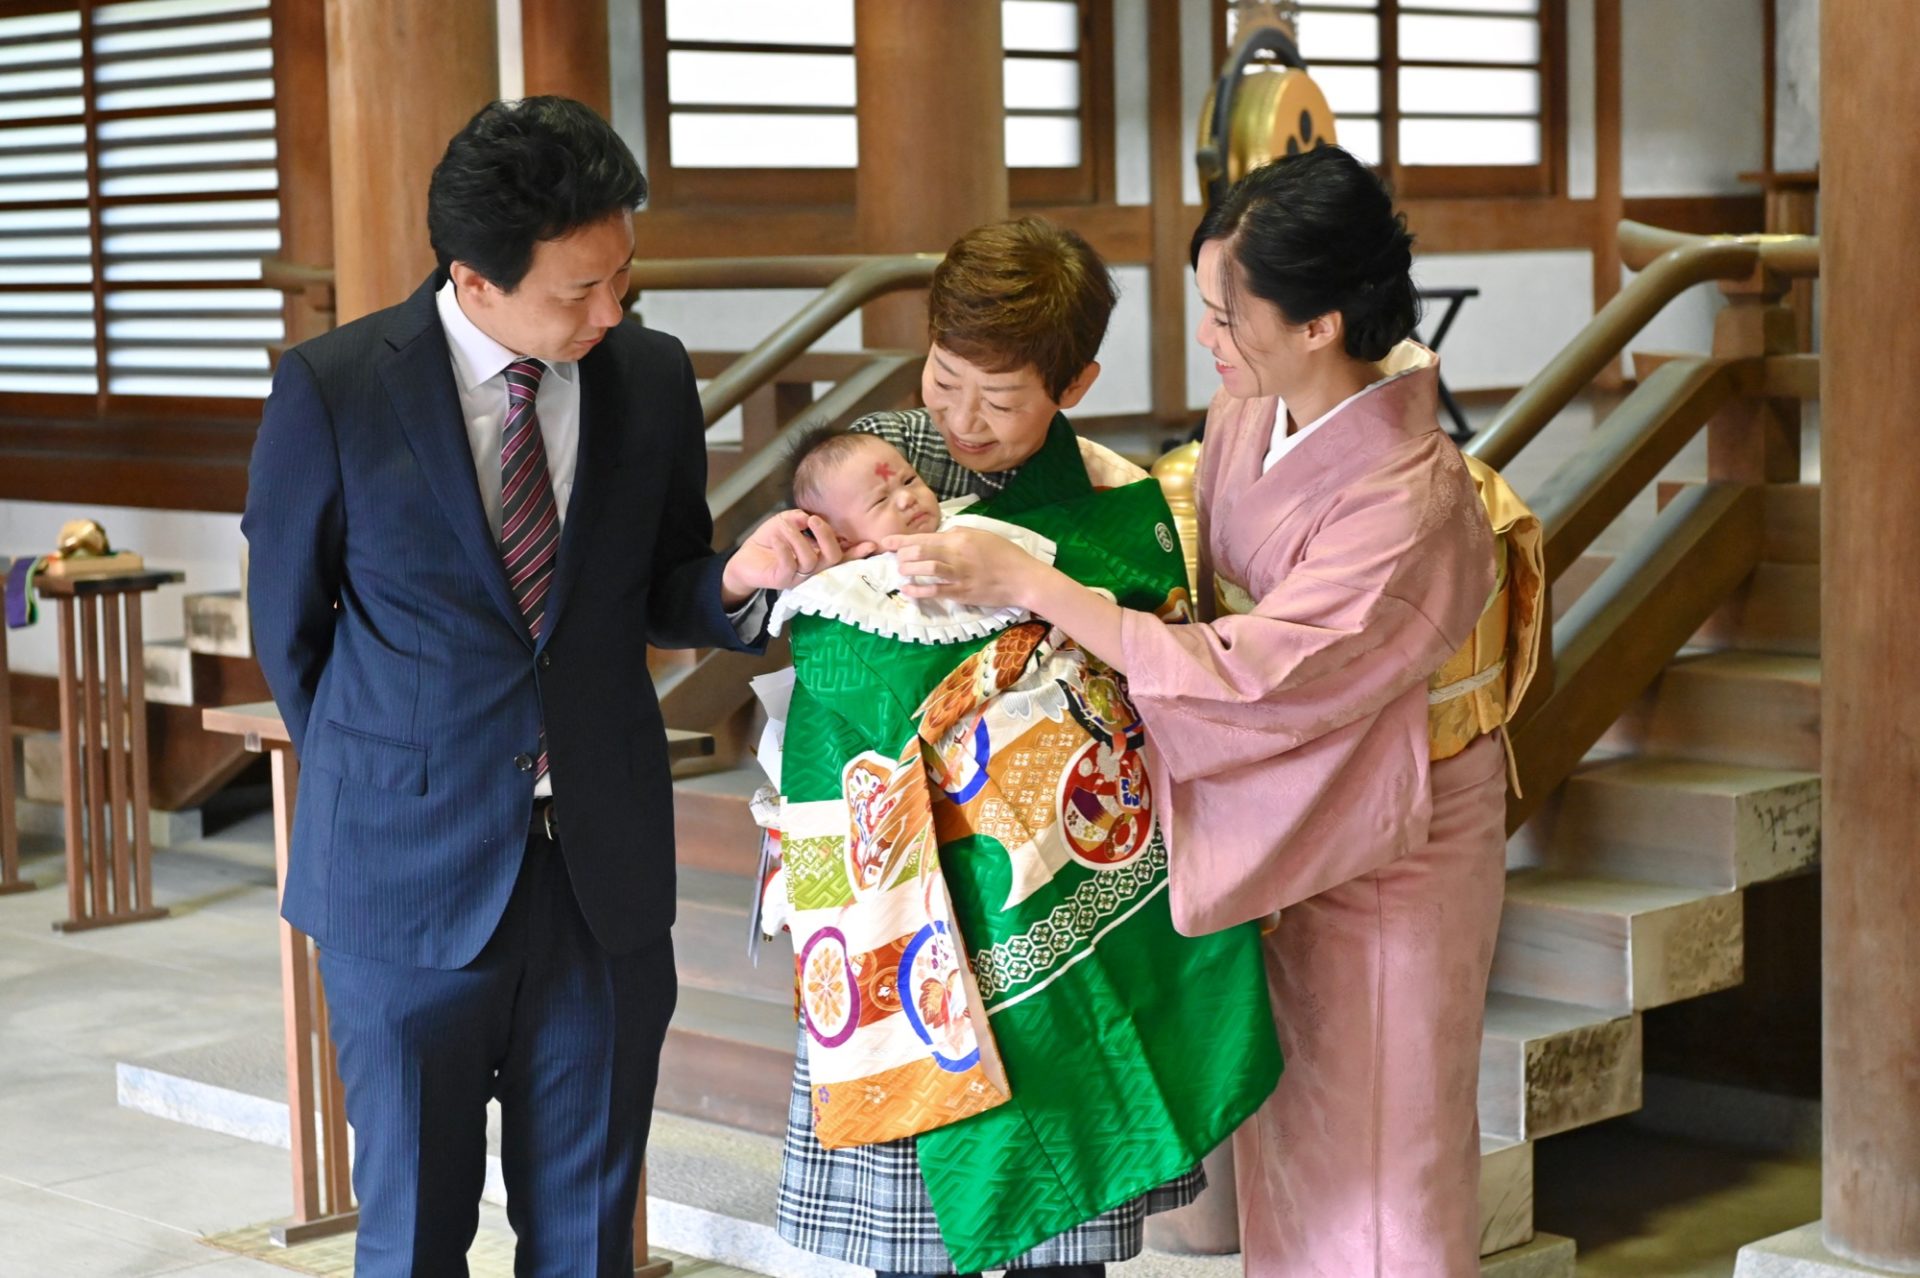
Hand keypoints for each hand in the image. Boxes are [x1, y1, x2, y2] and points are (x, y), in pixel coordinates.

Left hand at [723, 510, 872, 602]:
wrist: (744, 559)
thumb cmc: (770, 541)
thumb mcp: (785, 522)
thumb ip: (798, 518)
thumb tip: (807, 517)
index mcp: (819, 554)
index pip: (842, 554)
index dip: (857, 551)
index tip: (871, 544)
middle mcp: (814, 568)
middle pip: (833, 558)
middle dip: (826, 537)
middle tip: (813, 520)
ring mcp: (799, 576)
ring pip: (810, 560)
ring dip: (798, 539)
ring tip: (785, 526)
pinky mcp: (782, 580)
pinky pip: (789, 566)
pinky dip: (784, 548)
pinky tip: (776, 537)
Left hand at [884, 528, 1046, 607]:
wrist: (1023, 579)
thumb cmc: (1005, 554)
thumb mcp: (982, 535)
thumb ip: (958, 535)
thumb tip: (939, 538)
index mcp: (960, 538)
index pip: (925, 537)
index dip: (902, 540)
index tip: (887, 541)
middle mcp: (957, 554)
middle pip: (920, 552)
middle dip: (903, 555)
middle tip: (897, 559)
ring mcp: (959, 575)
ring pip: (925, 570)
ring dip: (908, 571)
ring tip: (901, 572)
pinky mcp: (962, 593)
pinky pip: (935, 591)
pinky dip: (918, 591)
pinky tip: (907, 589)